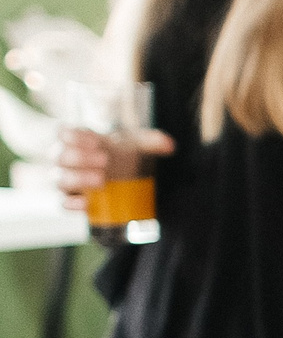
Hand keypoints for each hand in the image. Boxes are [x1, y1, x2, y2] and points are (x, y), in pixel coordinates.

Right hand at [55, 125, 173, 206]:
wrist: (119, 174)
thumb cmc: (121, 153)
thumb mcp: (136, 145)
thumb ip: (151, 141)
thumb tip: (169, 145)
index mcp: (76, 140)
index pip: (62, 133)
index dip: (73, 136)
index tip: (95, 141)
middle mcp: (65, 158)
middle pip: (58, 156)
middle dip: (79, 158)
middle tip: (105, 160)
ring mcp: (64, 179)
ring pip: (58, 178)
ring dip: (77, 179)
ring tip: (102, 180)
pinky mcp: (69, 199)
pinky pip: (62, 203)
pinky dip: (71, 204)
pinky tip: (86, 204)